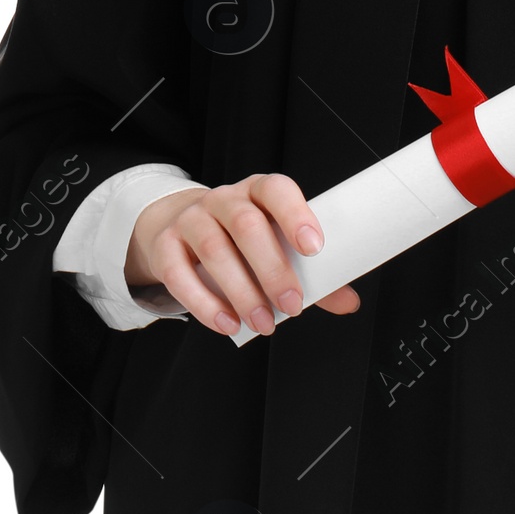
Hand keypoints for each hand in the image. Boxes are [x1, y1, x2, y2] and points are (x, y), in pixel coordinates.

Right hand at [125, 173, 361, 337]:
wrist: (178, 227)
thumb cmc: (238, 238)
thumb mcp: (273, 243)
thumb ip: (310, 272)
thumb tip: (349, 301)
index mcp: (257, 191)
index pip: (277, 190)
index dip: (296, 214)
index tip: (314, 248)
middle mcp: (223, 199)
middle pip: (246, 225)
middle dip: (272, 269)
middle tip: (292, 305)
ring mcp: (191, 219)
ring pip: (214, 249)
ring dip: (241, 292)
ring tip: (263, 323)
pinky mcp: (165, 245)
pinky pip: (179, 273)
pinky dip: (204, 303)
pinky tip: (226, 323)